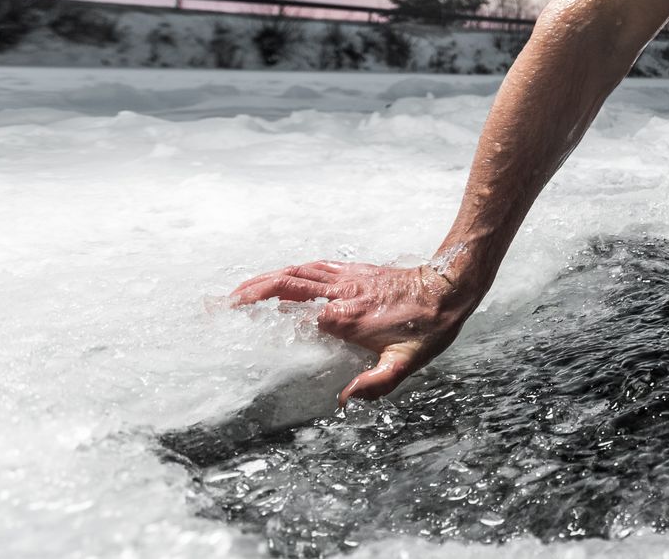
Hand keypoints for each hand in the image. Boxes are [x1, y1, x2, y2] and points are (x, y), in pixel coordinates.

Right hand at [231, 260, 478, 406]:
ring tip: (236, 291)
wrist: (449, 287)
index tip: (234, 327)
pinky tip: (278, 276)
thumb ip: (376, 384)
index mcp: (344, 318)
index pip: (293, 318)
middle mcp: (339, 294)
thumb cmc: (429, 328)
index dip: (262, 321)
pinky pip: (314, 266)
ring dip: (262, 279)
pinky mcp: (354, 269)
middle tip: (219, 304)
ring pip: (295, 272)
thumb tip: (345, 401)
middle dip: (248, 293)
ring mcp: (345, 278)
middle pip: (283, 287)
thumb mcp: (406, 363)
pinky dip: (290, 270)